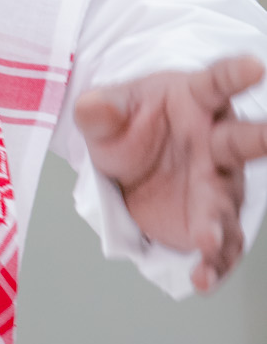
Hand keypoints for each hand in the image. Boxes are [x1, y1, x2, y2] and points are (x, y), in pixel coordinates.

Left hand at [74, 54, 266, 291]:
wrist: (127, 158)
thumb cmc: (128, 123)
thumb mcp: (106, 111)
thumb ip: (100, 109)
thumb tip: (93, 106)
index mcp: (196, 101)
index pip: (218, 82)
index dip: (236, 74)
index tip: (255, 66)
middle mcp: (217, 142)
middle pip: (240, 142)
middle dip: (256, 141)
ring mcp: (217, 184)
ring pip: (228, 204)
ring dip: (221, 223)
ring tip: (207, 241)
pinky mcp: (209, 221)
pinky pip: (219, 245)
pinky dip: (214, 264)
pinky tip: (203, 278)